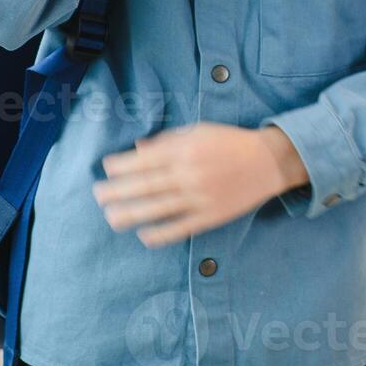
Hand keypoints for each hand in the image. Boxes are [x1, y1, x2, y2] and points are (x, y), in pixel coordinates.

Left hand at [93, 123, 308, 246]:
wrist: (268, 162)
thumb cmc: (230, 142)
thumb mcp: (199, 131)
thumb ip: (168, 140)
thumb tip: (138, 150)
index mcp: (185, 150)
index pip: (143, 160)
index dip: (120, 166)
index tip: (105, 169)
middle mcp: (188, 174)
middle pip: (143, 186)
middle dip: (116, 191)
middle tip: (97, 195)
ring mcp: (198, 198)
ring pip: (155, 210)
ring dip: (129, 214)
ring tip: (111, 217)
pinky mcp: (209, 217)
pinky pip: (179, 228)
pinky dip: (159, 234)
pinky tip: (143, 235)